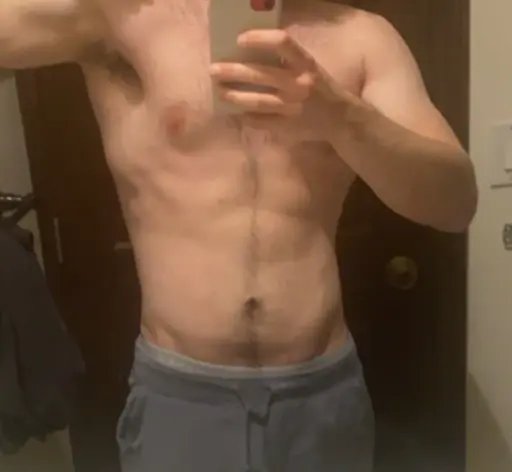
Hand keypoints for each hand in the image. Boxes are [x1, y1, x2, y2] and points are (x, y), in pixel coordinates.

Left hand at [209, 29, 347, 137]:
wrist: (341, 119)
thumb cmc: (321, 89)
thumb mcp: (309, 69)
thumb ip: (286, 62)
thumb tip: (249, 55)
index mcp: (306, 64)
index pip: (282, 43)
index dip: (259, 38)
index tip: (239, 39)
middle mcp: (300, 84)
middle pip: (261, 74)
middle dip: (233, 71)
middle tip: (214, 70)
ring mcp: (293, 108)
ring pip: (258, 101)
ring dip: (235, 96)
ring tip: (219, 92)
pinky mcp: (288, 126)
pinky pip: (262, 121)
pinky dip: (247, 117)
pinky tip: (237, 113)